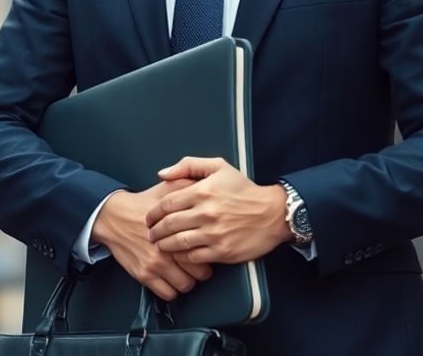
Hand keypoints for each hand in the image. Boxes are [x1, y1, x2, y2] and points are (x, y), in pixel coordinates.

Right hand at [91, 179, 212, 301]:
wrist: (112, 216)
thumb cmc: (141, 205)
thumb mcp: (166, 190)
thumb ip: (188, 187)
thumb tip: (207, 185)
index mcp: (175, 228)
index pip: (205, 249)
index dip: (208, 251)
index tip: (205, 249)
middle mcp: (166, 248)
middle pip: (200, 272)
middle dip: (201, 269)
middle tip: (196, 263)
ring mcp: (154, 264)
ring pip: (185, 286)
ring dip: (186, 281)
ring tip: (183, 272)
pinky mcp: (143, 275)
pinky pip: (167, 294)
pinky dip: (171, 290)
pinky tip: (169, 279)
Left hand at [144, 156, 291, 264]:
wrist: (273, 213)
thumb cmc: (243, 189)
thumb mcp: (218, 167)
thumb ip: (188, 165)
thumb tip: (162, 174)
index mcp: (202, 192)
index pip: (166, 204)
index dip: (153, 213)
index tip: (149, 218)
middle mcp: (206, 213)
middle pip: (169, 225)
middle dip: (154, 231)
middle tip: (150, 234)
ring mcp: (214, 234)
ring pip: (178, 243)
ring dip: (164, 245)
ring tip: (160, 245)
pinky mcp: (223, 251)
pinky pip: (194, 257)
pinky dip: (183, 257)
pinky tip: (179, 254)